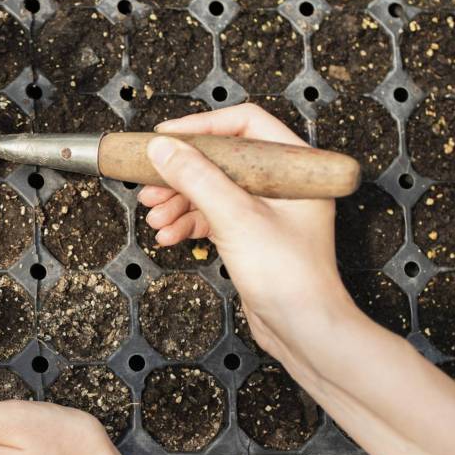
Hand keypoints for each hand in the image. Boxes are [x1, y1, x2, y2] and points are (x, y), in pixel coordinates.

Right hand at [138, 103, 358, 371]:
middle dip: (182, 174)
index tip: (167, 137)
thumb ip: (197, 178)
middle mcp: (283, 184)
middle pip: (222, 159)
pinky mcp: (253, 236)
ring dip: (179, 202)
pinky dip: (189, 223)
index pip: (246, 124)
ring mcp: (268, 211)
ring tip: (154, 217)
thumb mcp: (236, 217)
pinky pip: (214, 217)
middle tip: (150, 185)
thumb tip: (163, 148)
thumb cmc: (289, 276)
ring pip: (213, 190)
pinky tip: (169, 236)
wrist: (304, 330)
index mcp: (295, 167)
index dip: (203, 127)